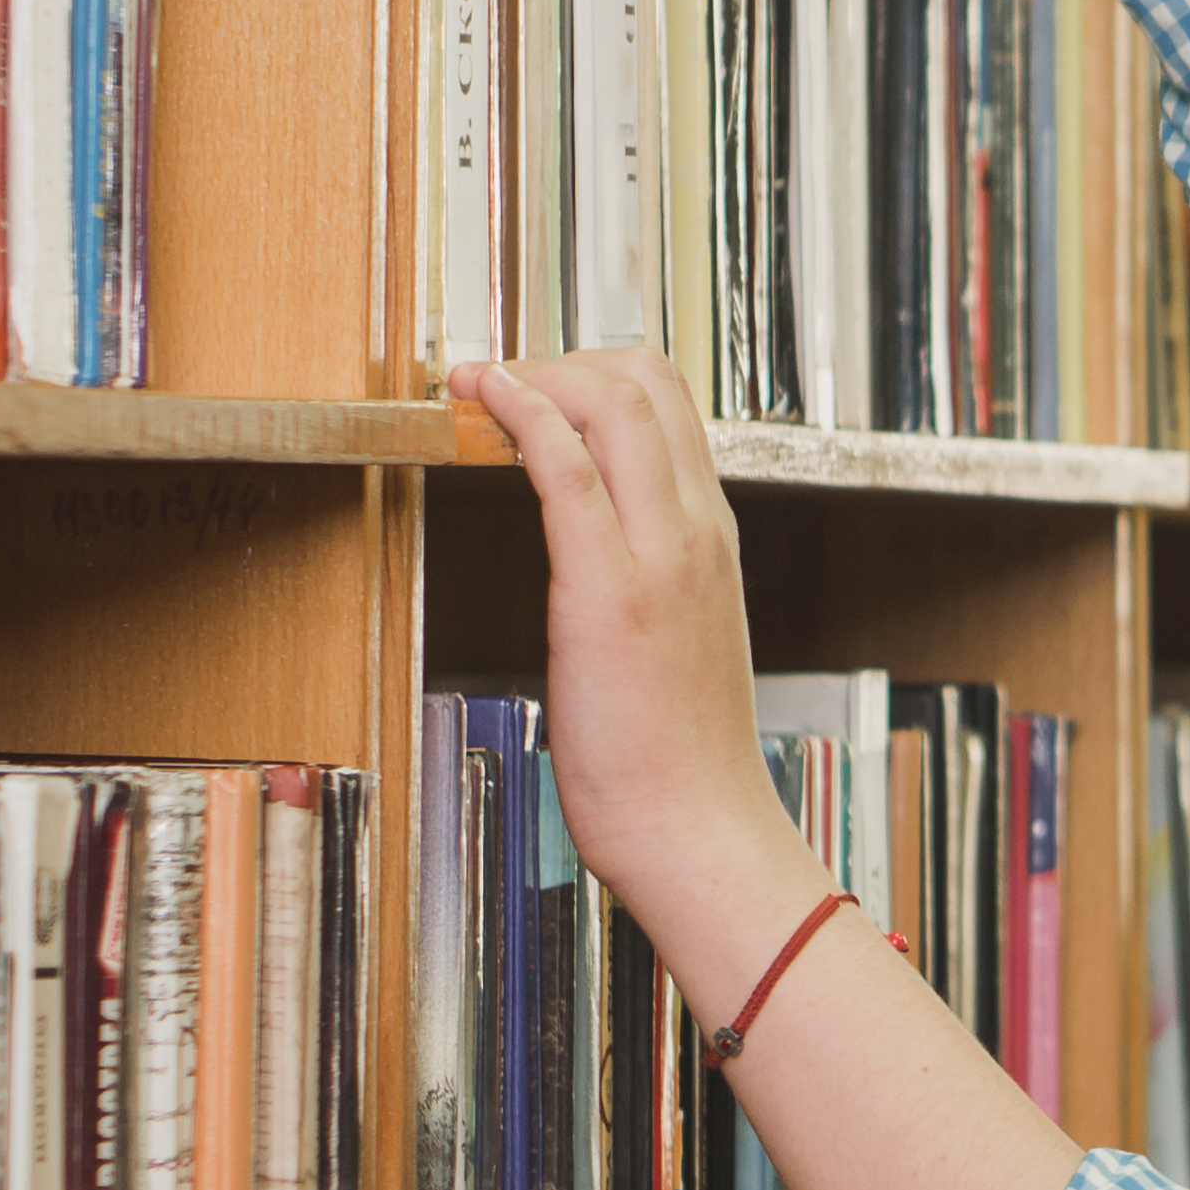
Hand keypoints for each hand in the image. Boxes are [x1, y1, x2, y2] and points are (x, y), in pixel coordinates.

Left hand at [454, 351, 823, 982]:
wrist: (702, 833)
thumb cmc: (679, 761)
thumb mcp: (677, 646)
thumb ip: (650, 588)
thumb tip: (597, 563)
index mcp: (715, 540)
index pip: (671, 407)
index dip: (594, 372)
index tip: (530, 388)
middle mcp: (699, 530)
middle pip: (645, 379)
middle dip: (558, 357)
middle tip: (494, 382)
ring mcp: (663, 555)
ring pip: (613, 402)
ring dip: (533, 372)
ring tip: (474, 385)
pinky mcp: (610, 590)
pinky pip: (567, 467)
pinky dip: (522, 412)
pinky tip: (481, 398)